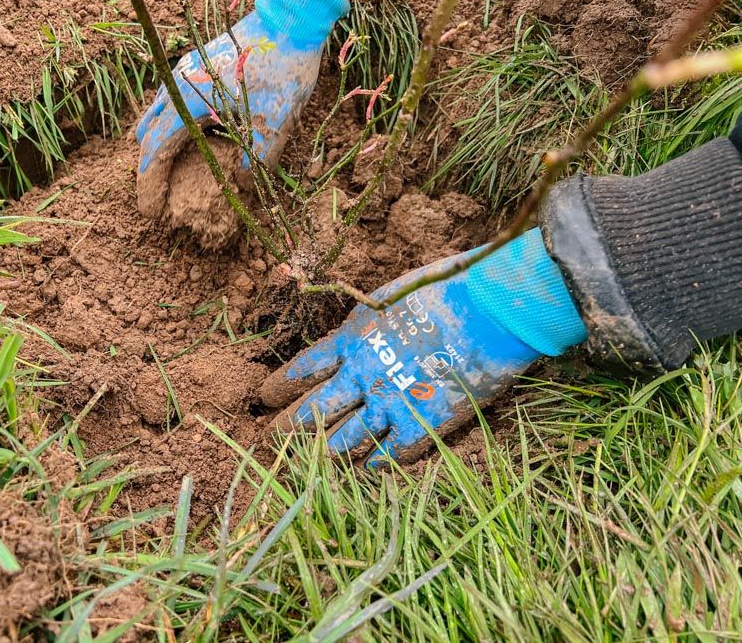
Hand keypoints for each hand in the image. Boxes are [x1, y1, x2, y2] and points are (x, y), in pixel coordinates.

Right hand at [135, 0, 348, 218]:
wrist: (290, 18)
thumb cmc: (282, 70)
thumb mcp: (274, 123)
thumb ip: (255, 159)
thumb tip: (242, 185)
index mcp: (190, 102)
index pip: (157, 151)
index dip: (150, 184)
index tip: (150, 211)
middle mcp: (178, 85)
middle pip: (148, 133)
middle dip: (149, 167)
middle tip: (155, 196)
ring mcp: (184, 71)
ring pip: (156, 112)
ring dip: (156, 142)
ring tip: (164, 168)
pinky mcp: (196, 63)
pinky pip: (170, 98)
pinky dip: (168, 121)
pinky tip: (186, 133)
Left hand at [259, 230, 587, 465]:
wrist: (490, 310)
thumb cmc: (449, 286)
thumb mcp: (396, 293)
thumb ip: (374, 319)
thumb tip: (367, 328)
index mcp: (353, 337)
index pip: (305, 366)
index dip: (283, 383)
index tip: (266, 393)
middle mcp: (362, 374)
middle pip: (314, 409)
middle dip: (288, 426)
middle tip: (269, 437)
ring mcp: (390, 403)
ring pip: (344, 439)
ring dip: (322, 452)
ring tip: (302, 463)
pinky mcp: (422, 425)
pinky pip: (391, 455)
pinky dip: (375, 464)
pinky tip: (365, 470)